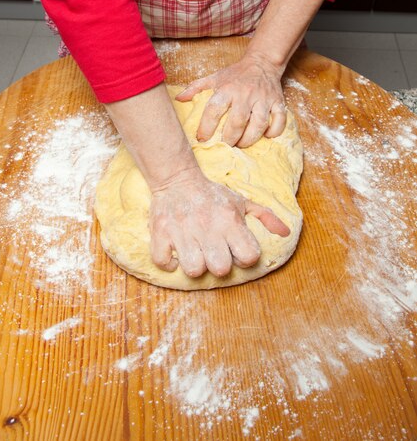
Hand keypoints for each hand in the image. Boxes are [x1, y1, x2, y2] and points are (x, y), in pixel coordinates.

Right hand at [149, 171, 289, 277]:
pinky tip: (176, 253)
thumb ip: (265, 216)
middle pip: (220, 268)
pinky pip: (163, 261)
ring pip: (193, 269)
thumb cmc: (213, 195)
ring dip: (194, 265)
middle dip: (218, 265)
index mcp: (230, 221)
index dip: (245, 258)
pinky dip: (169, 262)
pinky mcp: (161, 233)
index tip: (236, 251)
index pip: (249, 255)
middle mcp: (208, 227)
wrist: (177, 178)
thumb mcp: (241, 202)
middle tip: (213, 253)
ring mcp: (183, 231)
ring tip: (195, 254)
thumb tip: (286, 232)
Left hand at [175, 53, 285, 147]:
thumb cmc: (235, 75)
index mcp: (227, 88)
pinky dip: (273, 132)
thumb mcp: (214, 78)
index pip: (214, 109)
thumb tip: (179, 99)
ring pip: (258, 124)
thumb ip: (196, 88)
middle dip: (229, 138)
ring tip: (241, 144)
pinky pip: (279, 121)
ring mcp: (264, 99)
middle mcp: (245, 94)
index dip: (206, 126)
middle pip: (237, 121)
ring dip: (249, 139)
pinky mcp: (278, 102)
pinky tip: (265, 136)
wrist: (262, 63)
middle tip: (225, 146)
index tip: (202, 139)